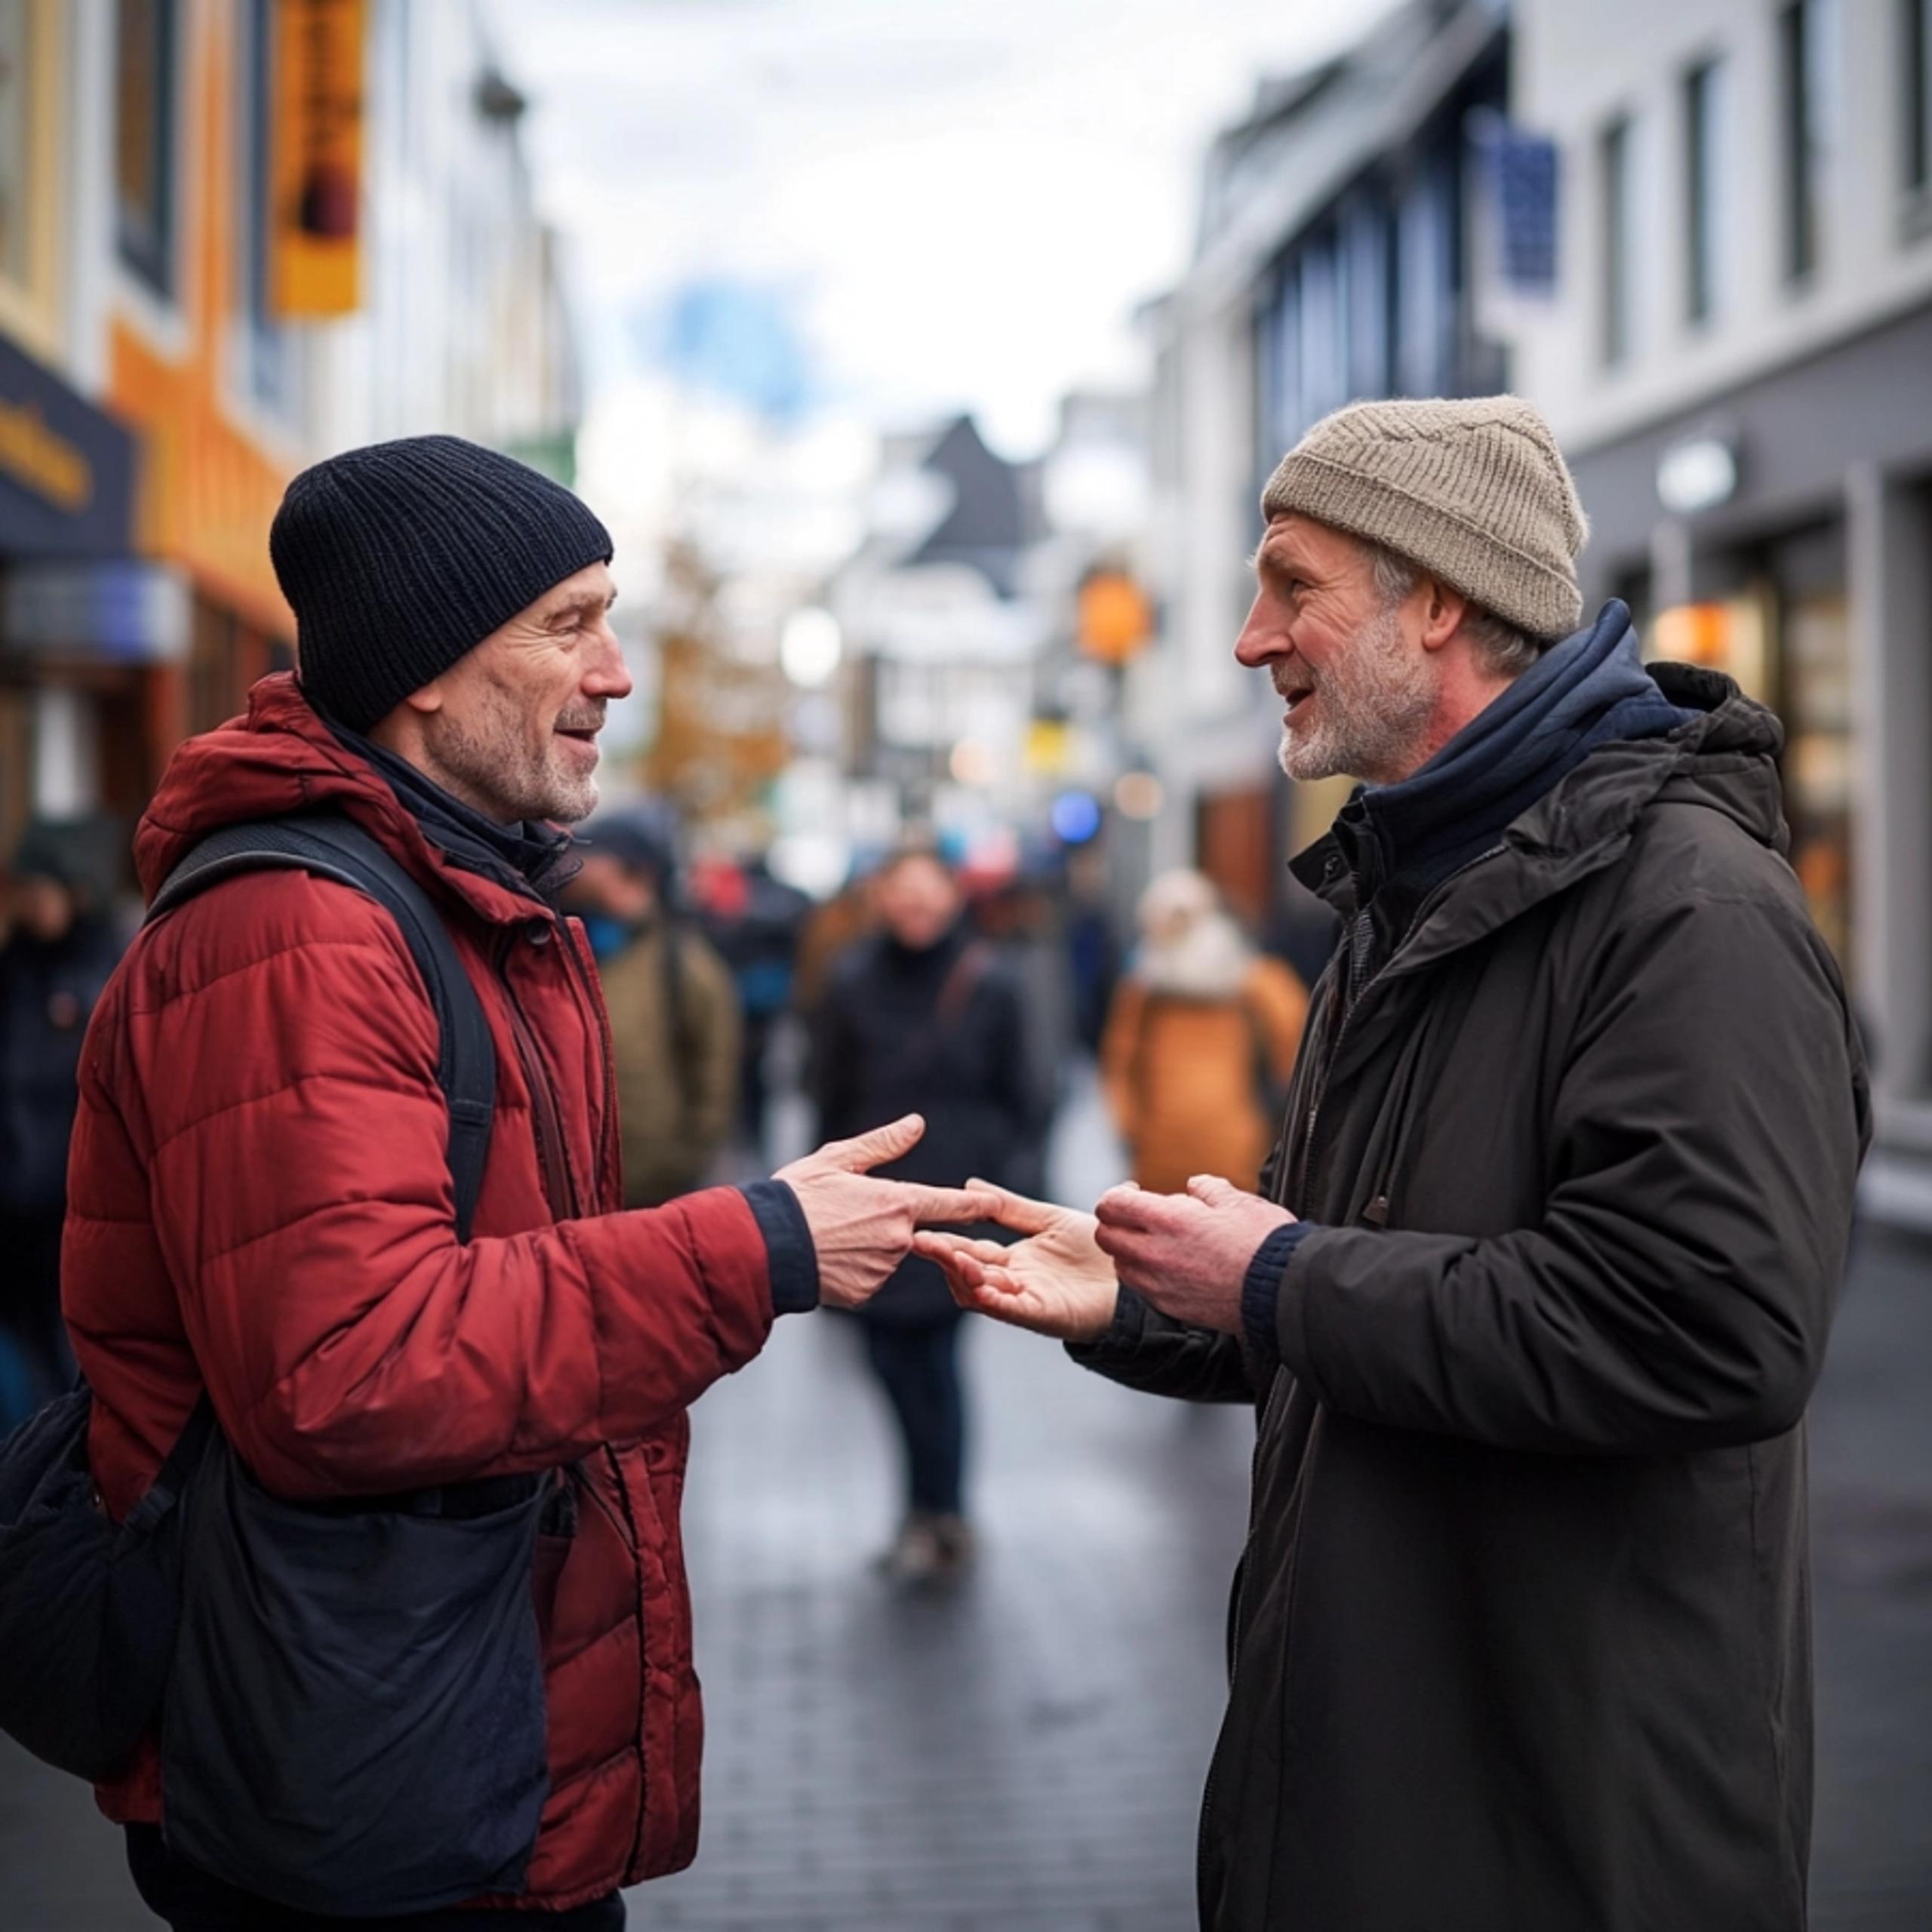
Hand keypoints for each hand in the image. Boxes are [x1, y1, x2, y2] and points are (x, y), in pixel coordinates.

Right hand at [776, 1115, 998, 1311]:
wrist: (763, 1247)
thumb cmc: (795, 1197)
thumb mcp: (837, 1159)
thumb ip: (883, 1145)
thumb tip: (917, 1123)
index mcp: (895, 1203)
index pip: (948, 1204)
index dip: (975, 1204)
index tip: (996, 1204)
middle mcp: (898, 1240)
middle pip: (909, 1231)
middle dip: (885, 1223)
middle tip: (843, 1218)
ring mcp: (883, 1270)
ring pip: (886, 1255)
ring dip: (867, 1247)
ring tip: (826, 1237)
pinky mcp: (865, 1293)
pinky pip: (869, 1278)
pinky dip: (853, 1269)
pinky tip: (826, 1260)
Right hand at [913, 1182, 1118, 1342]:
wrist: (1133, 1277)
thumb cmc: (1098, 1251)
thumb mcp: (1049, 1220)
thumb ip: (1010, 1207)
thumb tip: (970, 1184)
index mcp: (1013, 1259)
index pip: (969, 1249)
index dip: (944, 1240)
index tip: (919, 1226)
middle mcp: (1012, 1281)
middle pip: (966, 1272)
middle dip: (942, 1257)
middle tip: (919, 1241)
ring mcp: (1024, 1300)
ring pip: (979, 1292)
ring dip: (962, 1275)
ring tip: (949, 1255)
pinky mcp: (1042, 1314)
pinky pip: (1009, 1309)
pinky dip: (992, 1298)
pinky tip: (978, 1284)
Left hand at [1093, 1175, 1294, 1334]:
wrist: (1283, 1291)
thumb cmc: (1264, 1243)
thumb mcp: (1237, 1200)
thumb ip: (1207, 1189)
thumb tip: (1194, 1186)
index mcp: (1166, 1220)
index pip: (1112, 1204)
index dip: (1117, 1195)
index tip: (1133, 1193)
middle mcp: (1154, 1254)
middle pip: (1105, 1236)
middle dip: (1117, 1223)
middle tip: (1139, 1218)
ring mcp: (1160, 1285)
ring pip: (1121, 1265)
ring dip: (1129, 1251)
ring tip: (1157, 1243)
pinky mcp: (1172, 1307)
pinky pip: (1142, 1288)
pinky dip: (1147, 1275)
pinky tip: (1172, 1267)